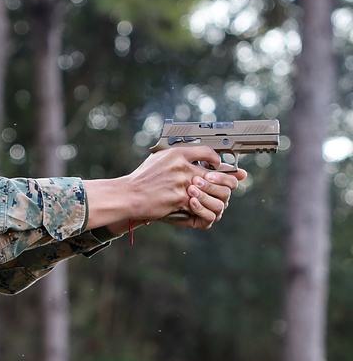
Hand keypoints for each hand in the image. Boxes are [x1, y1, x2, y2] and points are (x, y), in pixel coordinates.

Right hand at [91, 146, 244, 234]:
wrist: (128, 195)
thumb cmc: (140, 179)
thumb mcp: (158, 160)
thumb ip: (176, 158)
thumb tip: (191, 158)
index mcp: (177, 153)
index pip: (207, 152)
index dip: (217, 160)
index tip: (219, 165)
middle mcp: (182, 166)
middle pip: (218, 173)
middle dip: (228, 180)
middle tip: (232, 183)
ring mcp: (182, 183)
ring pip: (213, 190)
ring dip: (218, 196)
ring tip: (218, 199)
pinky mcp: (180, 198)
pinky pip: (200, 204)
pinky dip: (202, 208)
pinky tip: (202, 209)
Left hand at [167, 161, 246, 229]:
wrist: (148, 197)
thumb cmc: (163, 179)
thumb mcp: (181, 161)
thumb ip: (202, 155)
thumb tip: (219, 157)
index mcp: (215, 183)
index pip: (230, 180)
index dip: (224, 176)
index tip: (210, 172)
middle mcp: (215, 196)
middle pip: (226, 192)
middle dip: (212, 186)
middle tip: (196, 181)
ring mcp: (210, 209)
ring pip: (220, 205)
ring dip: (205, 197)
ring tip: (190, 190)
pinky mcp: (203, 221)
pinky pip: (210, 217)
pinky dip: (201, 208)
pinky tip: (191, 201)